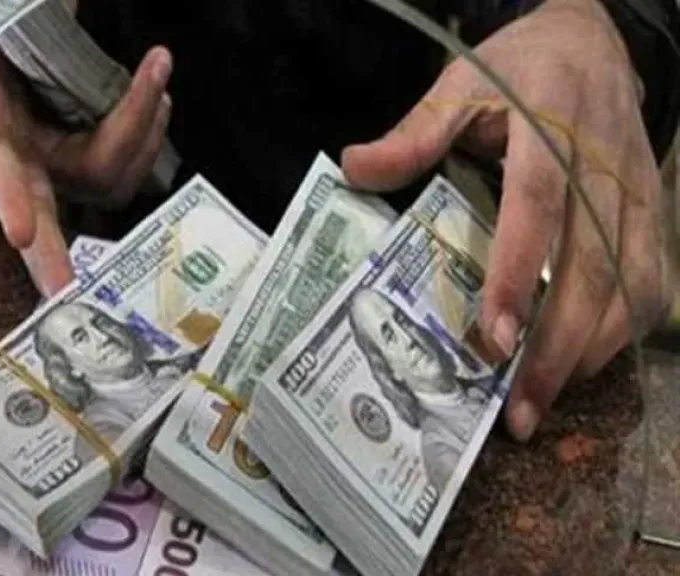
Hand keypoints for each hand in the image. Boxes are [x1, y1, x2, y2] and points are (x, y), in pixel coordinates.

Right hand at [0, 16, 172, 296]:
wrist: (20, 45)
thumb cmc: (7, 34)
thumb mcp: (3, 25)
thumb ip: (19, 26)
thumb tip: (65, 8)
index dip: (8, 198)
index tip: (20, 234)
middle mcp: (28, 160)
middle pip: (42, 213)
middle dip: (51, 255)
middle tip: (63, 288)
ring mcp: (64, 168)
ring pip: (110, 179)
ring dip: (144, 133)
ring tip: (156, 77)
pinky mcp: (95, 167)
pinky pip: (131, 168)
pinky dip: (152, 130)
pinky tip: (158, 99)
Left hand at [342, 0, 672, 440]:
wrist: (594, 44)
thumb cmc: (517, 70)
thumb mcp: (460, 85)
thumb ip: (415, 131)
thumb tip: (354, 168)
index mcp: (550, 128)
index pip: (540, 205)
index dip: (518, 272)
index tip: (494, 337)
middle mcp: (604, 166)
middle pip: (592, 266)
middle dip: (557, 345)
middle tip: (520, 409)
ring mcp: (637, 193)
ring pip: (631, 284)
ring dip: (592, 351)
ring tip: (544, 402)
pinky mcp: (654, 211)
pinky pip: (653, 279)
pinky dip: (624, 330)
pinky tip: (584, 363)